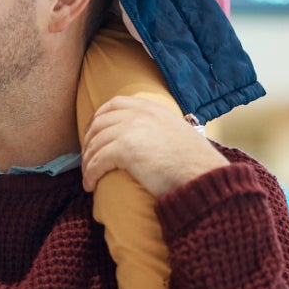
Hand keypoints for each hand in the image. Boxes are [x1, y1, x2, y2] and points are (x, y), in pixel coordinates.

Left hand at [80, 96, 229, 198]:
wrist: (202, 175)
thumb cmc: (194, 162)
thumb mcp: (177, 132)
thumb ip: (158, 128)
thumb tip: (144, 139)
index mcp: (152, 108)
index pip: (116, 104)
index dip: (98, 117)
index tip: (92, 132)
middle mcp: (140, 114)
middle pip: (100, 122)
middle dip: (89, 141)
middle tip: (87, 158)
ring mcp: (131, 129)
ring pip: (96, 143)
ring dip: (88, 161)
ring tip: (88, 176)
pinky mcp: (125, 149)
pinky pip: (97, 161)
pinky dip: (90, 173)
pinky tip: (90, 184)